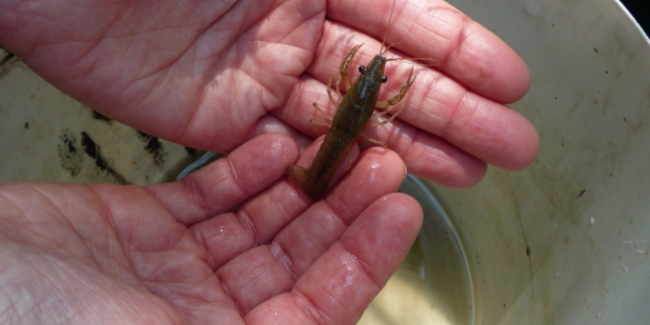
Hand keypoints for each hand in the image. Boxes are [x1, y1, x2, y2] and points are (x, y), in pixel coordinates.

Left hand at [0, 0, 537, 186]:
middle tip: (511, 142)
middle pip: (389, 78)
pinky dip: (339, 168)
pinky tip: (383, 183)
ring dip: (413, 148)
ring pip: (351, 122)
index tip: (509, 81)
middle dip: (454, 111)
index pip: (403, 20)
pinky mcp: (225, 126)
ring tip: (470, 171)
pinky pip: (294, 152)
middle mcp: (293, 29)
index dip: (459, 53)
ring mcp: (262, 81)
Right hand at [0, 133, 422, 324]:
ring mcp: (179, 267)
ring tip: (343, 145)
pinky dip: (245, 171)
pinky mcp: (147, 225)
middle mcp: (208, 312)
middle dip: (343, 211)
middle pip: (298, 258)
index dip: (364, 260)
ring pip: (262, 222)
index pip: (319, 306)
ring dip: (303, 185)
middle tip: (383, 164)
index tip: (398, 213)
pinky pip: (211, 194)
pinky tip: (276, 147)